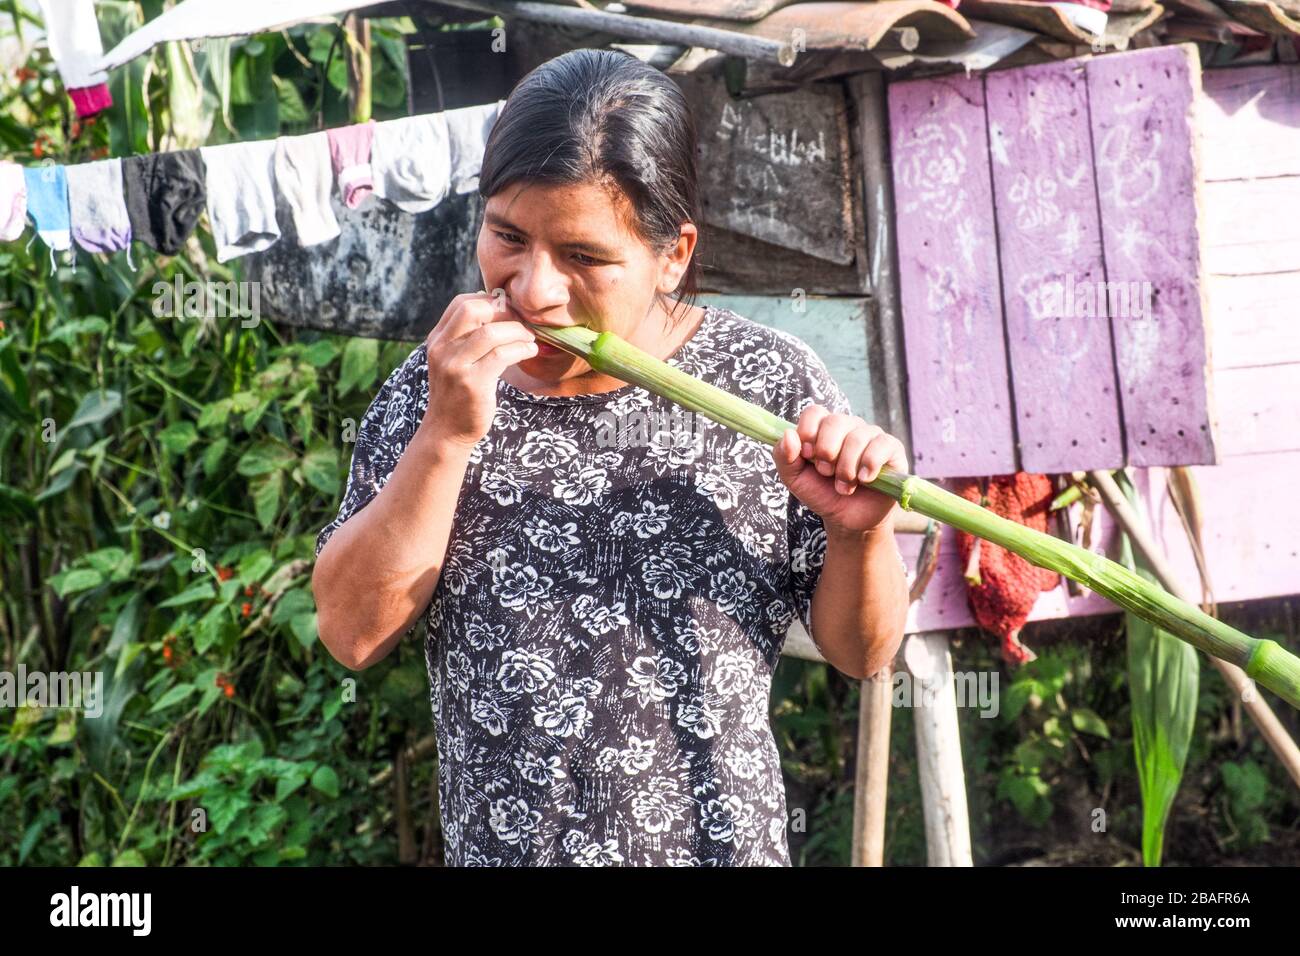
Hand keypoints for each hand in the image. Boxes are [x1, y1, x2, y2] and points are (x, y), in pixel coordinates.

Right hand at [418, 291, 538, 448]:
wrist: (447, 430)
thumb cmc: (458, 393)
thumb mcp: (454, 360)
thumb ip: (468, 338)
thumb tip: (500, 309)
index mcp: (437, 339)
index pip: (462, 303)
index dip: (490, 301)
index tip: (509, 312)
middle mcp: (442, 349)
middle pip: (473, 310)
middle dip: (504, 311)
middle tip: (521, 322)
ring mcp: (455, 366)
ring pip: (491, 333)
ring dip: (517, 331)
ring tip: (530, 338)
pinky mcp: (472, 383)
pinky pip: (502, 355)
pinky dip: (521, 349)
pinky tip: (530, 351)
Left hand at [771, 405, 909, 534]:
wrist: (848, 520)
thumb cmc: (822, 494)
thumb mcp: (795, 479)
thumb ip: (784, 457)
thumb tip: (788, 434)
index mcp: (823, 428)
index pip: (814, 412)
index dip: (808, 432)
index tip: (807, 456)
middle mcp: (848, 426)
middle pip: (835, 421)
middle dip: (827, 452)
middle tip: (827, 473)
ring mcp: (871, 435)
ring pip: (857, 437)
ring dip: (846, 468)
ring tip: (844, 486)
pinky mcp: (892, 448)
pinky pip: (881, 445)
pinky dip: (869, 465)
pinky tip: (864, 480)